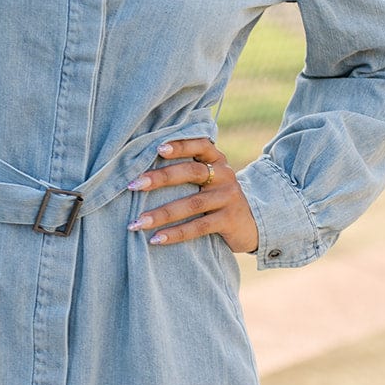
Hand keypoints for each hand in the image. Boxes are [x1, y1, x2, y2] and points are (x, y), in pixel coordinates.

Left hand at [126, 136, 258, 253]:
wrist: (250, 222)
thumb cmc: (216, 196)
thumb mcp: (209, 178)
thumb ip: (187, 167)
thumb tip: (141, 167)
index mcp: (217, 160)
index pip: (200, 145)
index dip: (180, 145)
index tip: (157, 148)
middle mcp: (225, 175)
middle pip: (192, 172)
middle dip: (161, 178)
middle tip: (134, 185)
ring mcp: (228, 197)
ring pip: (192, 204)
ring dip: (162, 213)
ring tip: (138, 222)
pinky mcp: (229, 220)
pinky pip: (199, 227)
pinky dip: (176, 233)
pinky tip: (156, 239)